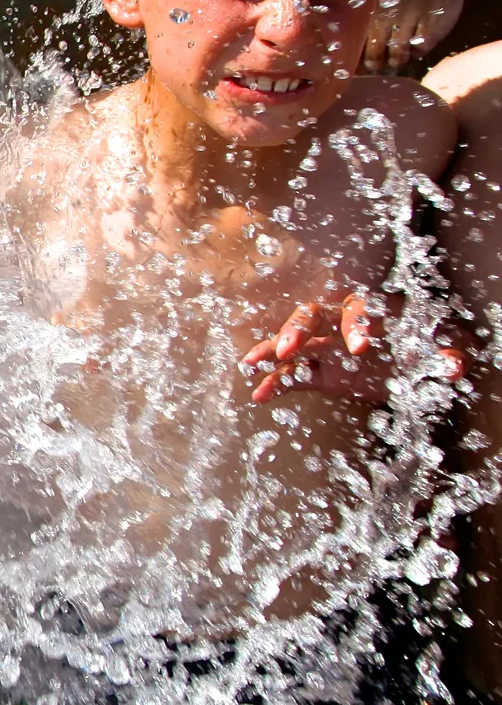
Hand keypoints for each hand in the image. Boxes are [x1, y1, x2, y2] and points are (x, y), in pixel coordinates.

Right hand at [240, 293, 464, 403]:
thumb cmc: (433, 342)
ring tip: (250, 364)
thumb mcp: (450, 344)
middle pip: (312, 317)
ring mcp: (328, 349)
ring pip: (293, 344)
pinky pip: (294, 376)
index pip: (356, 310)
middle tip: (289, 349)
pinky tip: (260, 394)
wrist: (424, 360)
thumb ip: (451, 353)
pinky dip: (276, 383)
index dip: (355, 326)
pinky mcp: (323, 374)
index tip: (359, 349)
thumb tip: (454, 365)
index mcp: (372, 309)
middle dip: (297, 331)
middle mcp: (342, 325)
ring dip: (272, 351)